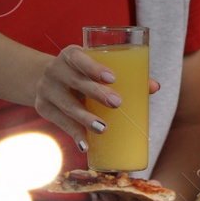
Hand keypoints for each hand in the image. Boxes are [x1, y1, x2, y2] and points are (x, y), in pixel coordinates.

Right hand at [33, 45, 160, 151]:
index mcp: (71, 55)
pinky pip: (60, 122)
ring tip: (103, 128)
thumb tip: (155, 87)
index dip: (94, 68)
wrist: (46, 79)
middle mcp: (55, 70)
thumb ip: (125, 75)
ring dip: (85, 118)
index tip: (112, 78)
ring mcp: (46, 90)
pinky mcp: (44, 108)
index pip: (79, 58)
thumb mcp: (95, 68)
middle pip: (75, 82)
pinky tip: (85, 145)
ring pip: (67, 105)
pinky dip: (74, 134)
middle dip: (96, 93)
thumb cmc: (83, 73)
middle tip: (117, 103)